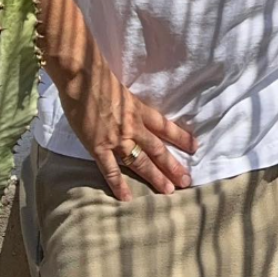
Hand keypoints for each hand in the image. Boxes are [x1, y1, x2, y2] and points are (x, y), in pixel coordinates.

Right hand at [57, 61, 197, 201]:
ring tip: (168, 190)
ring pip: (140, 162)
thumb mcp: (124, 92)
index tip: (195, 147)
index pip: (166, 127)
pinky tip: (127, 198)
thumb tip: (136, 114)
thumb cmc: (100, 80)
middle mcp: (133, 127)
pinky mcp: (98, 147)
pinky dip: (119, 185)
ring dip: (155, 177)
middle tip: (186, 180)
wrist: (83, 79)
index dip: (181, 137)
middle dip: (173, 165)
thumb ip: (132, 106)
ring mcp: (117, 139)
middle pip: (157, 149)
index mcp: (140, 110)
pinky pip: (111, 170)